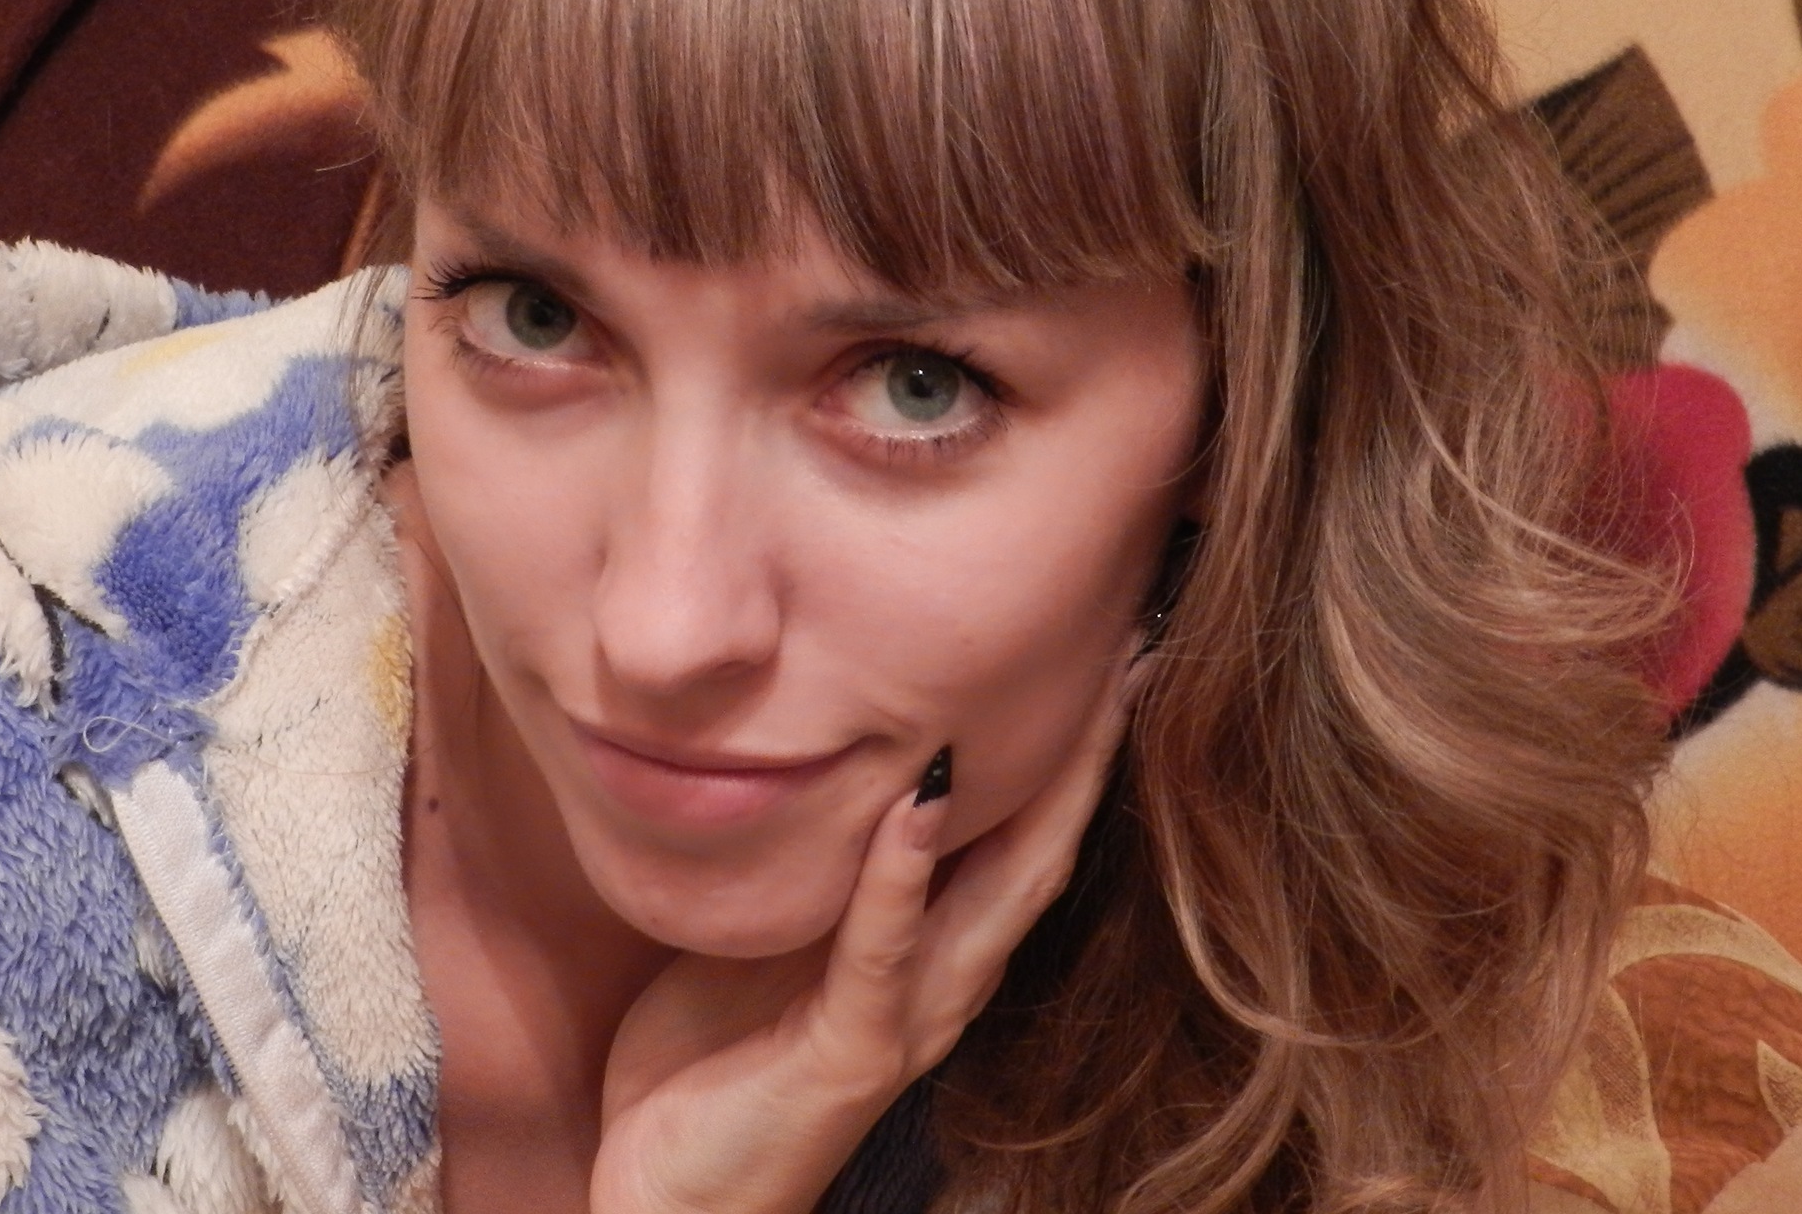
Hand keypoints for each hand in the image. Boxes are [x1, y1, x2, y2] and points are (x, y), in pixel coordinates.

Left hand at [589, 665, 1137, 1213]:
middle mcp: (945, 980)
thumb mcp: (777, 929)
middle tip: (1136, 650)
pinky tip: (918, 798)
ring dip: (1036, 793)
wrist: (666, 1196)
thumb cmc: (713, 1058)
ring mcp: (907, 1019)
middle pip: (1044, 848)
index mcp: (932, 945)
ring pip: (997, 892)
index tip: (1114, 644)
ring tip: (1077, 700)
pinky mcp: (849, 1051)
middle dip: (1089, 751)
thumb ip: (820, 858)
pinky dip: (901, 869)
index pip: (1025, 828)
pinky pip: (883, 947)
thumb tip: (824, 744)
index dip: (1072, 742)